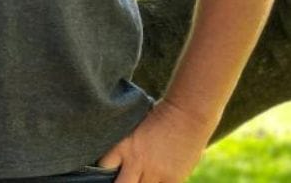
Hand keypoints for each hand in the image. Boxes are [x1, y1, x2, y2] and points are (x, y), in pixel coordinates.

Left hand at [98, 99, 214, 182]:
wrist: (187, 114)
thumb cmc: (159, 116)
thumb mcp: (135, 127)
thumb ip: (126, 143)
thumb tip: (117, 157)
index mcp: (124, 145)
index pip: (104, 165)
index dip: (104, 167)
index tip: (108, 168)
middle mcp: (137, 162)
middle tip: (125, 179)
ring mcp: (155, 172)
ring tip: (141, 177)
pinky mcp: (172, 179)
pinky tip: (156, 179)